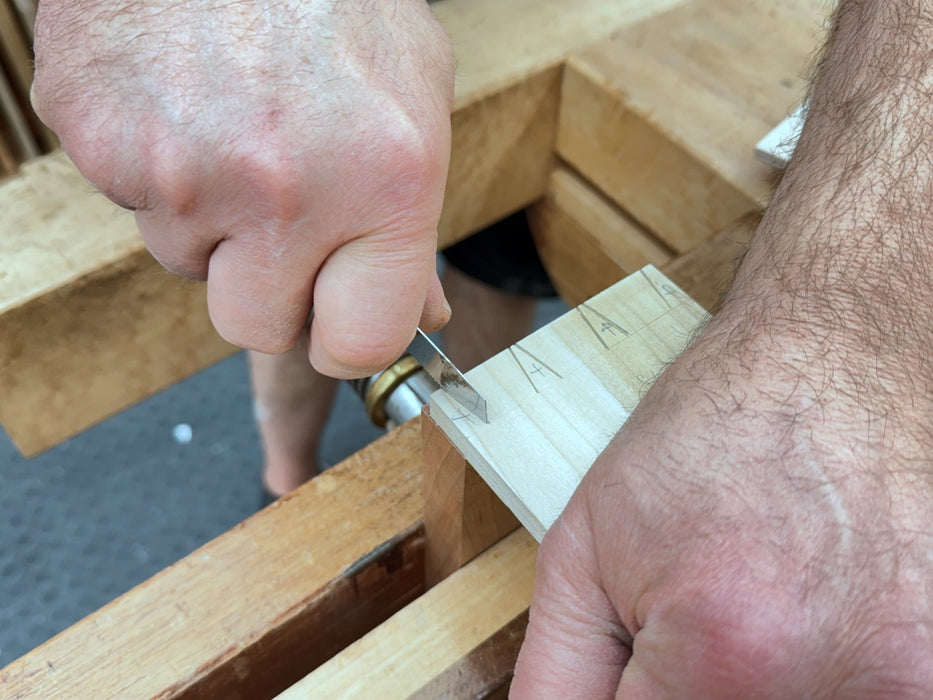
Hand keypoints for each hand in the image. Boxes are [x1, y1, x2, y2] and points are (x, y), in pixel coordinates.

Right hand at [31, 0, 454, 376]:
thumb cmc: (334, 0)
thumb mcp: (412, 105)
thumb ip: (412, 227)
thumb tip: (422, 315)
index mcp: (383, 185)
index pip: (358, 344)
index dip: (344, 338)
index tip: (336, 320)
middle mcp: (285, 193)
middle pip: (255, 326)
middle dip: (268, 286)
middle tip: (279, 215)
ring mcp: (184, 174)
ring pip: (186, 261)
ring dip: (210, 219)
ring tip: (233, 129)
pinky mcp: (103, 147)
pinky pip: (132, 205)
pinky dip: (157, 171)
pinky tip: (186, 106)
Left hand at [512, 299, 932, 695]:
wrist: (831, 362)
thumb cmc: (707, 435)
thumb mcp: (587, 550)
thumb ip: (559, 676)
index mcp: (727, 656)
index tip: (633, 678)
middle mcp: (841, 688)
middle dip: (687, 690)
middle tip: (696, 616)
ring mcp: (913, 685)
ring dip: (753, 684)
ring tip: (753, 610)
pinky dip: (810, 677)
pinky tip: (805, 616)